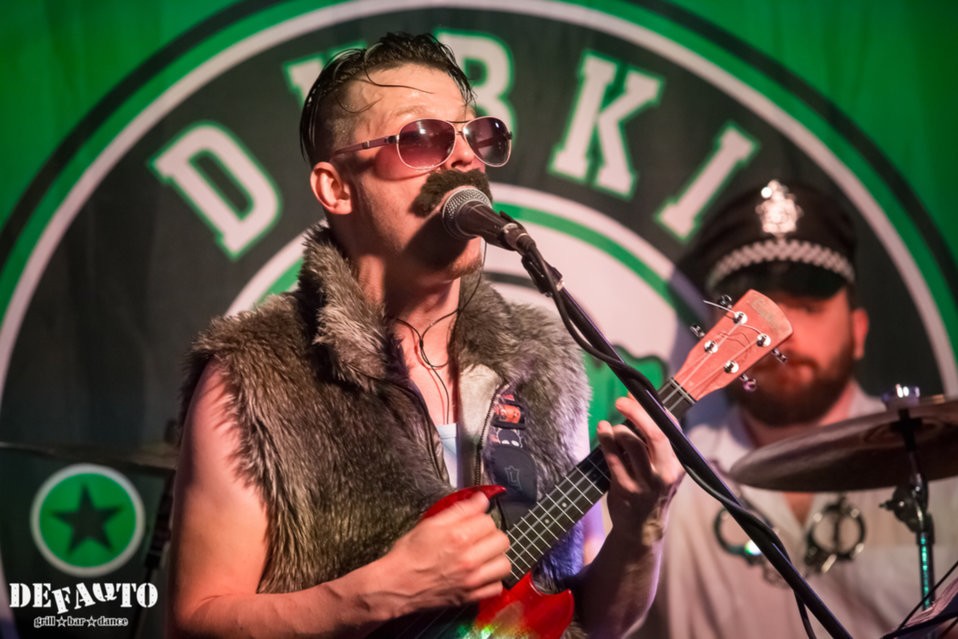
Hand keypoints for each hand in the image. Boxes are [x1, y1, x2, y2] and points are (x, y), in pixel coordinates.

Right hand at [380, 491, 510, 614]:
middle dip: (492, 535)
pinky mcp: (470, 597)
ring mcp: (471, 580)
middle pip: (502, 541)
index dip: (481, 518)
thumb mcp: (430, 524)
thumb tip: (481, 500)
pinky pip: (497, 587)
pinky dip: (493, 580)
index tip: (473, 522)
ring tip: (484, 555)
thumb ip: (459, 510)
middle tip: (479, 537)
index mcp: (458, 537)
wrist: (396, 585)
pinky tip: (482, 574)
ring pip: (505, 564)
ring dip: (496, 557)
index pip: (489, 520)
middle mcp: (469, 559)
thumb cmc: (409, 554)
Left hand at [597, 396, 683, 543]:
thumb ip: (653, 441)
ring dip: (620, 429)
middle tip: (621, 400)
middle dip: (637, 413)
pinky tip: (602, 430)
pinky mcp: (626, 489)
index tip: (638, 394)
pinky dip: (606, 441)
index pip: (670, 428)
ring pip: (634, 444)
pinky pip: (614, 459)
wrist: (642, 528)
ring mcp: (646, 482)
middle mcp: (666, 472)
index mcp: (677, 463)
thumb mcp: (662, 467)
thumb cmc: (650, 490)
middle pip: (655, 434)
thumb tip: (638, 404)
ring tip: (612, 427)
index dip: (654, 409)